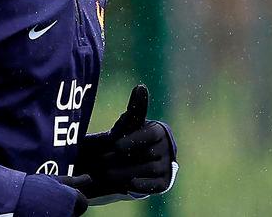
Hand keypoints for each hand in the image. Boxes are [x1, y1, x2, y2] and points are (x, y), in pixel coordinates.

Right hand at [17, 174, 88, 216]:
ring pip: (65, 216)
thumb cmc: (36, 187)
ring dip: (59, 213)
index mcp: (71, 198)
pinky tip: (43, 212)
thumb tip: (89, 179)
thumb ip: (75, 181)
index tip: (65, 196)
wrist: (16, 199)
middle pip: (74, 212)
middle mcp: (68, 212)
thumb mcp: (56, 180)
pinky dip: (52, 216)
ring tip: (46, 206)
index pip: (83, 203)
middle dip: (67, 207)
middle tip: (53, 201)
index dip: (76, 199)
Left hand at [75, 85, 176, 199]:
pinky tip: (129, 184)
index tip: (116, 146)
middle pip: (147, 154)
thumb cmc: (127, 138)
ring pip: (149, 169)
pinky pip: (155, 185)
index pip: (149, 135)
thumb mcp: (128, 125)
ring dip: (127, 172)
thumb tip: (141, 87)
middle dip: (124, 159)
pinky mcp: (164, 182)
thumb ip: (135, 108)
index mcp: (160, 130)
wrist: (127, 164)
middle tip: (103, 162)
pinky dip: (142, 185)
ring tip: (108, 174)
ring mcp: (168, 165)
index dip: (132, 141)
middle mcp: (168, 147)